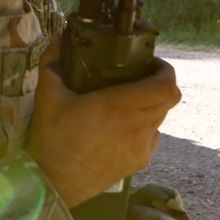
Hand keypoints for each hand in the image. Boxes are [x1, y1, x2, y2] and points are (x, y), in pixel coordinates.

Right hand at [26, 34, 181, 207]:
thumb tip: (59, 37)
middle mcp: (137, 126)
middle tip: (140, 76)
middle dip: (160, 83)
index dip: (165, 69)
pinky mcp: (140, 161)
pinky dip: (145, 125)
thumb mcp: (48, 96)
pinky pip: (153, 136)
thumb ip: (53, 62)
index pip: (166, 84)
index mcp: (118, 105)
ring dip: (152, 104)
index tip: (151, 63)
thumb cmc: (52, 138)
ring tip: (128, 100)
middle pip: (171, 98)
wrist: (54, 182)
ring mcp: (142, 146)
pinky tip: (123, 126)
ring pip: (162, 117)